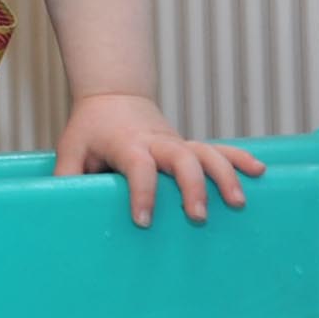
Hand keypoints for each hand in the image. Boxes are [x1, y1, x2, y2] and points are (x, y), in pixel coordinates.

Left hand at [54, 91, 264, 226]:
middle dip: (192, 187)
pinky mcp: (188, 145)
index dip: (141, 192)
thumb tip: (59, 210)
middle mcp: (155, 142)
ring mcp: (176, 142)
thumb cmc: (90, 129)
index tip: (143, 221)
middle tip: (198, 218)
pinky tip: (259, 172)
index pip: (137, 166)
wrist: (113, 97)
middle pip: (181, 158)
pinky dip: (239, 158)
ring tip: (238, 203)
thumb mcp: (70, 149)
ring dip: (225, 175)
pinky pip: (219, 149)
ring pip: (207, 153)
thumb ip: (66, 177)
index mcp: (126, 144)